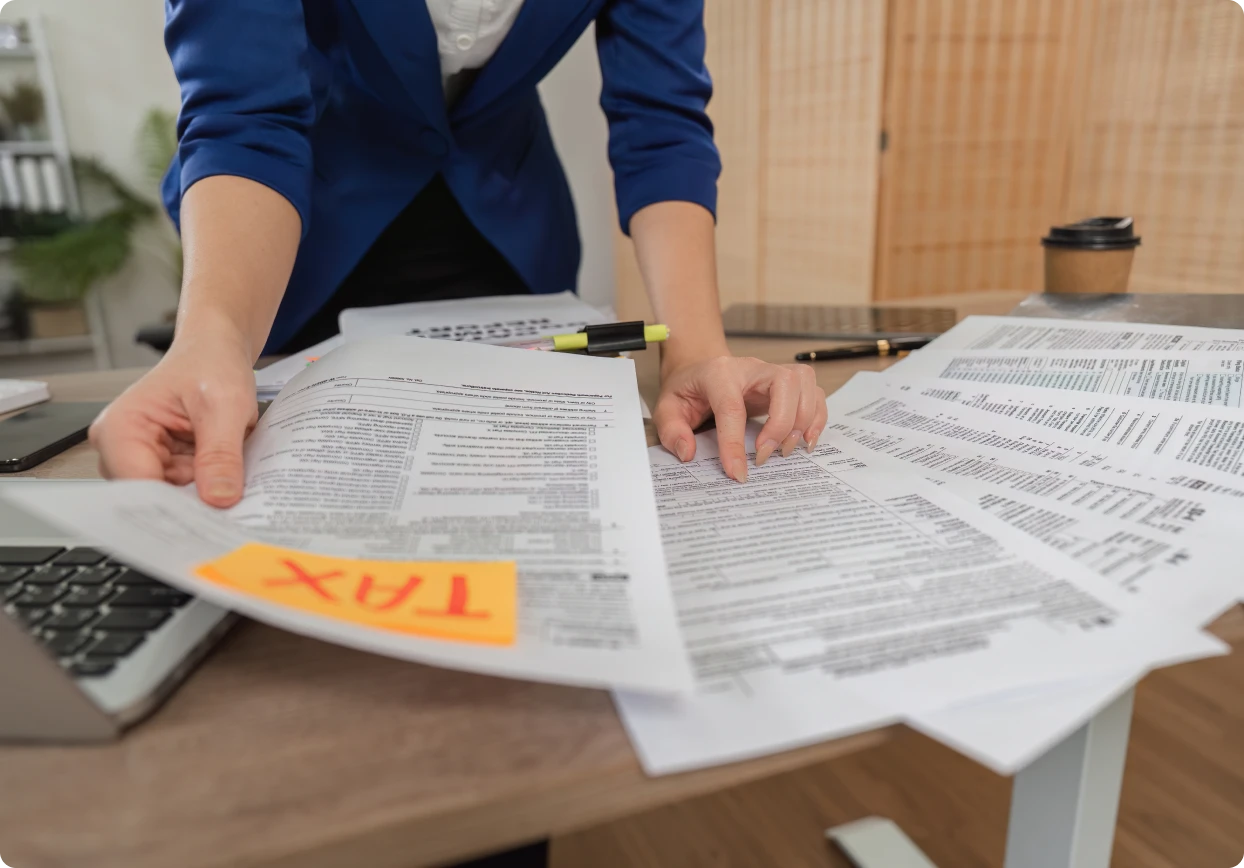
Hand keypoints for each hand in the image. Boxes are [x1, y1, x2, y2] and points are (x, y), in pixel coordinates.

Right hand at [89, 323, 258, 507]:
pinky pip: (186, 491)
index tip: (208, 523)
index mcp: (121, 428)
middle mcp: (121, 447)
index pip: (138, 487)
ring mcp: (141, 459)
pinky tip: (228, 480)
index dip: (173, 509)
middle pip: (153, 499)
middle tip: (233, 509)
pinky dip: (208, 488)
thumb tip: (219, 498)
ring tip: (235, 482)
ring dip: (205, 496)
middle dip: (194, 504)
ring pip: (173, 500)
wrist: (216, 350)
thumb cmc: (211, 364)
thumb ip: (221, 453)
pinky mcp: (163, 465)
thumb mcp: (225, 405)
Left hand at [653, 355, 827, 482]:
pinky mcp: (787, 384)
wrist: (700, 370)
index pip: (732, 406)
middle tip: (766, 457)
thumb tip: (688, 453)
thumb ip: (672, 430)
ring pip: (805, 384)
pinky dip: (817, 418)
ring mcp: (772, 372)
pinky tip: (804, 441)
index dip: (735, 443)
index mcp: (719, 372)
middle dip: (781, 425)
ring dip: (803, 421)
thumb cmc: (687, 389)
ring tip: (786, 451)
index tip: (737, 473)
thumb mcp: (667, 408)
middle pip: (784, 383)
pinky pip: (814, 393)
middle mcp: (751, 368)